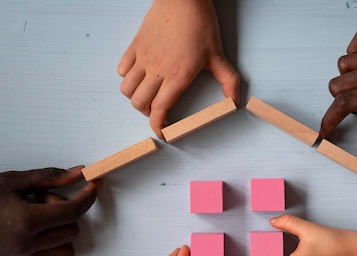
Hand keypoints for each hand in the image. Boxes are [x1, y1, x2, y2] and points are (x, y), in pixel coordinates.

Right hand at [118, 0, 239, 137]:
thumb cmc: (199, 23)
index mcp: (177, 76)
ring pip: (127, 88)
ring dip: (135, 97)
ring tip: (147, 96)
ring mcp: (143, 57)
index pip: (160, 109)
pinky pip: (122, 69)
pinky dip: (127, 77)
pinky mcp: (135, 45)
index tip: (161, 131)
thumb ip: (228, 80)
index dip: (157, 126)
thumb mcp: (218, 54)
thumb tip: (234, 101)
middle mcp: (157, 69)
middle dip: (147, 114)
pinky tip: (139, 76)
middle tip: (158, 112)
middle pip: (139, 103)